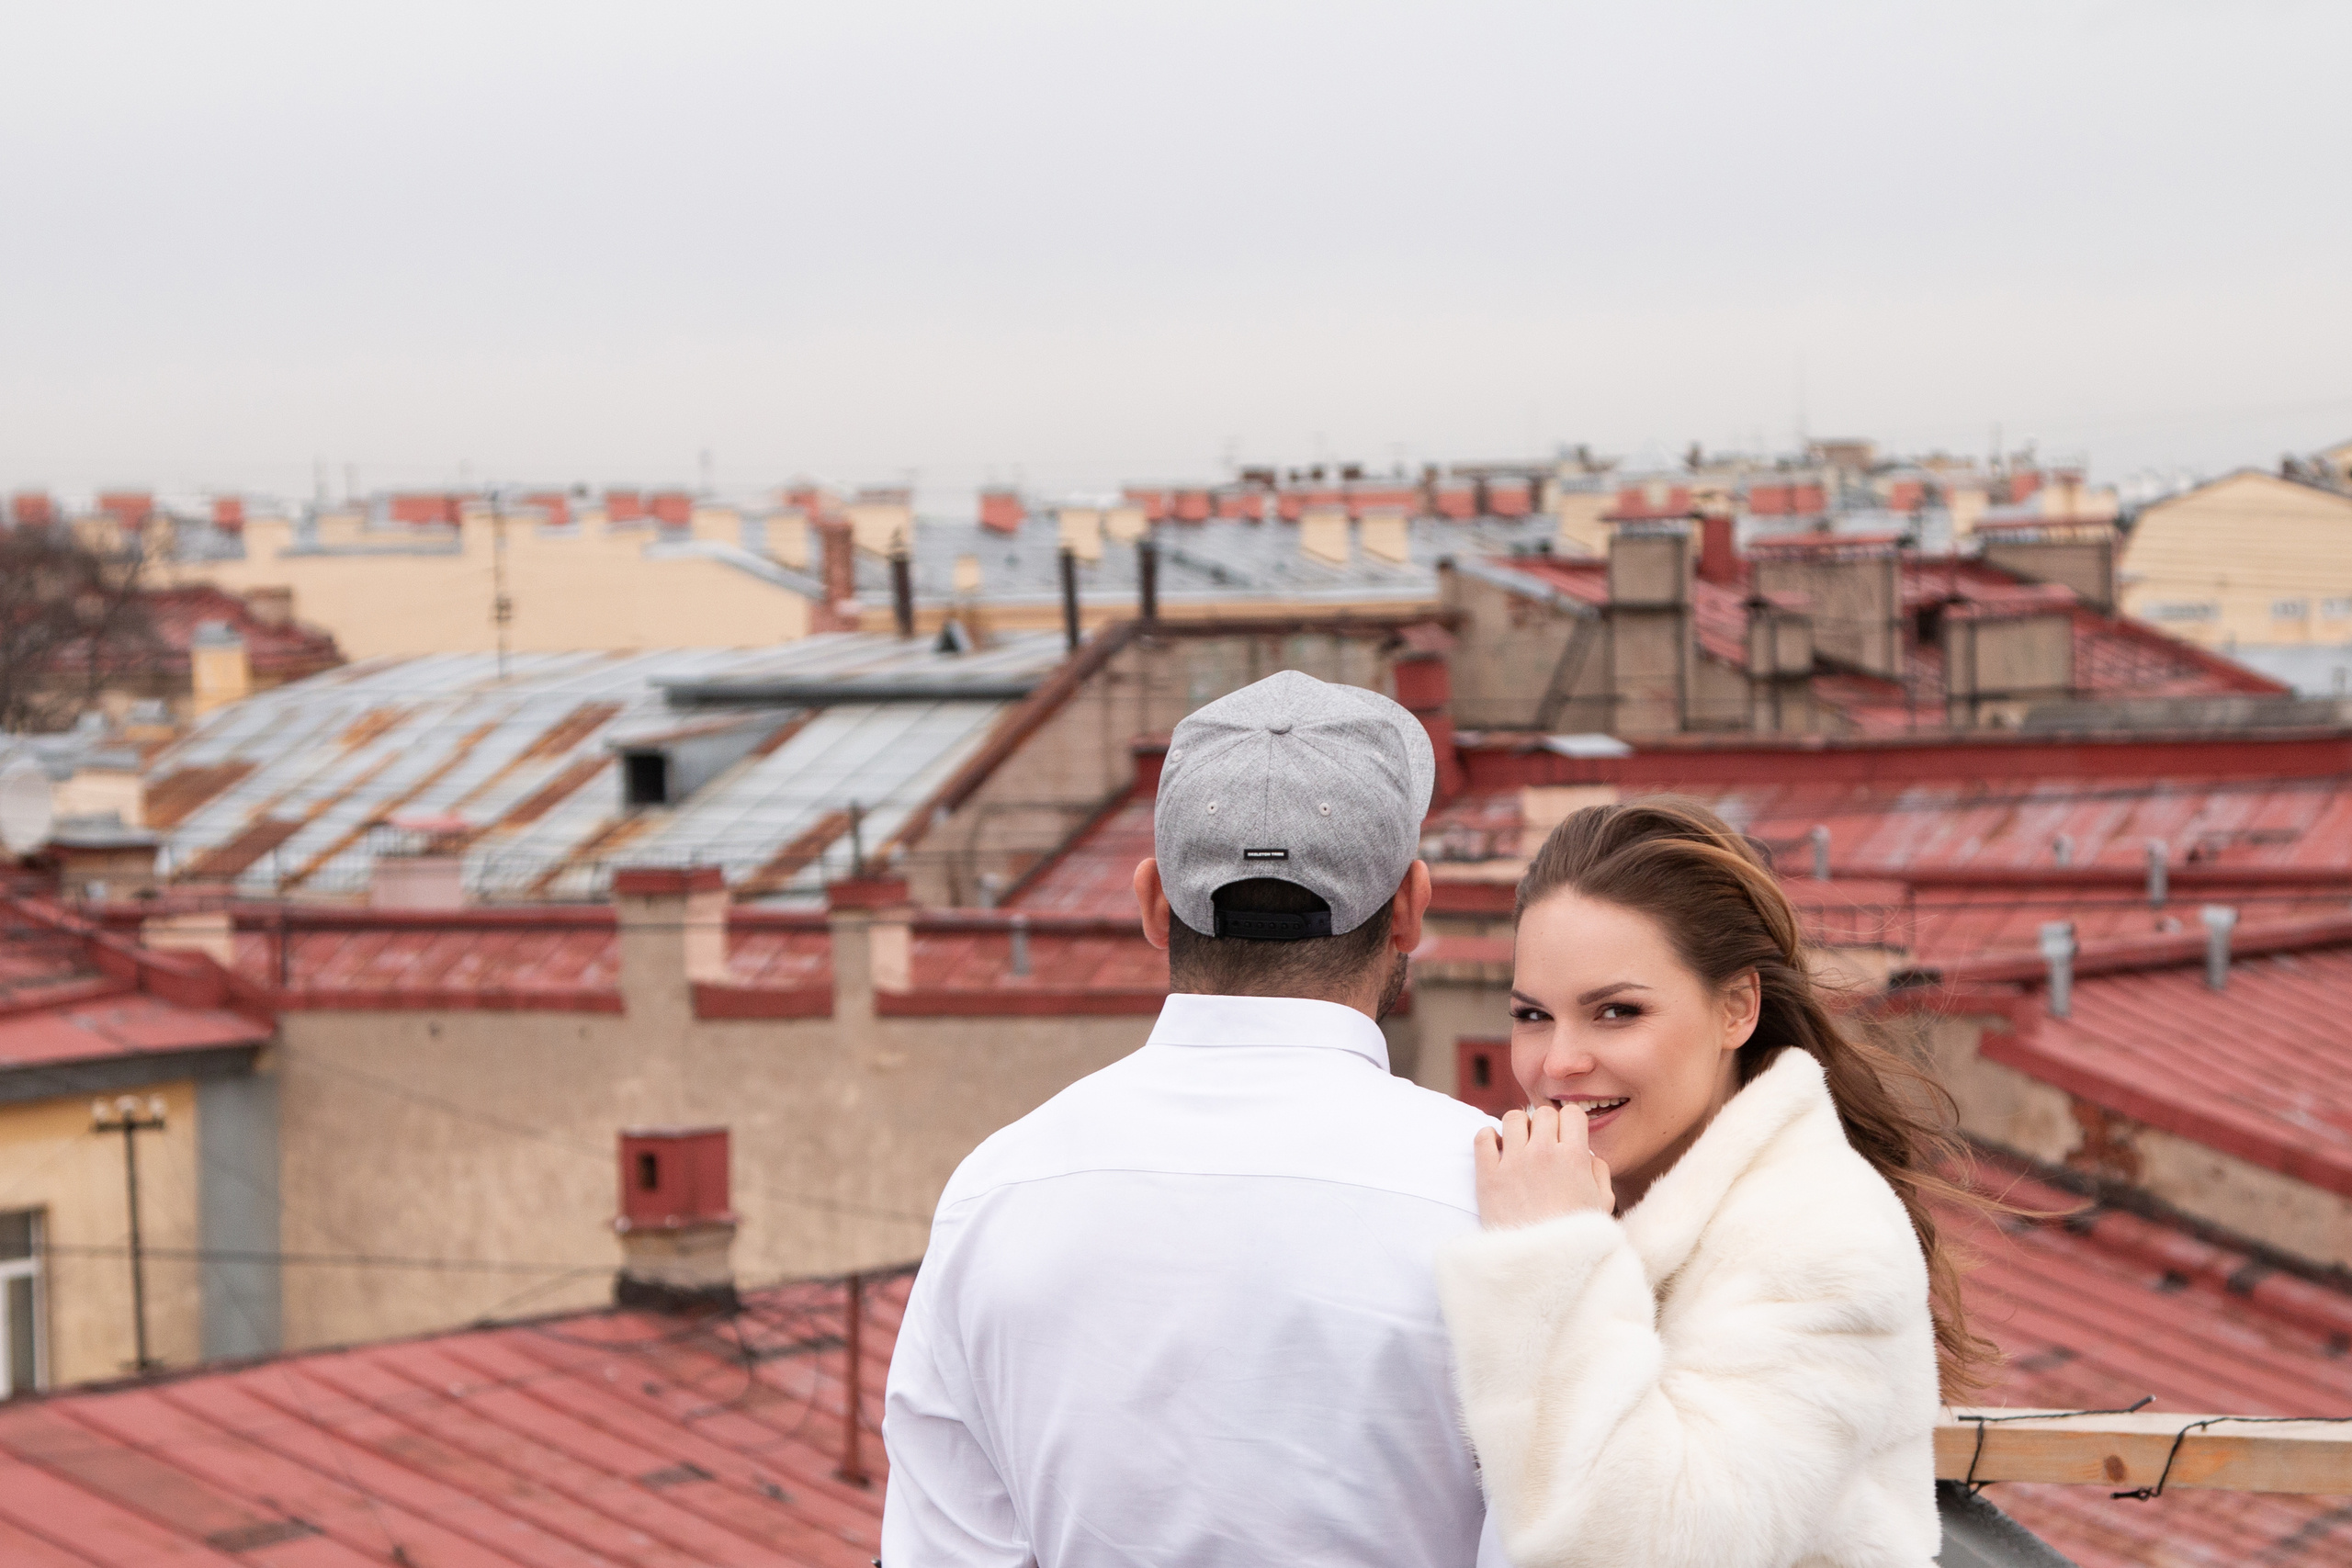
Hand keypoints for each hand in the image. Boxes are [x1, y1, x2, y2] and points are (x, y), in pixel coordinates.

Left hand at [1475, 1104, 1614, 1228]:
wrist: (1541, 1266)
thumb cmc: (1576, 1238)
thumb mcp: (1603, 1205)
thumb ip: (1599, 1172)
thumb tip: (1587, 1155)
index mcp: (1574, 1158)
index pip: (1572, 1113)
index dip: (1570, 1124)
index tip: (1566, 1137)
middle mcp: (1543, 1153)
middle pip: (1543, 1113)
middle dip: (1545, 1125)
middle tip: (1544, 1146)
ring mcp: (1513, 1163)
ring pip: (1512, 1118)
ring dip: (1518, 1128)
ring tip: (1521, 1147)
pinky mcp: (1487, 1176)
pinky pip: (1483, 1136)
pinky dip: (1490, 1138)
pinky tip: (1498, 1151)